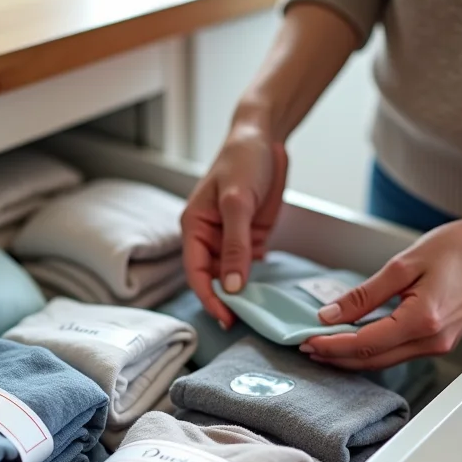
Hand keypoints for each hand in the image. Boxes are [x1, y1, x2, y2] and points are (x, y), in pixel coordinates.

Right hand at [181, 126, 288, 327]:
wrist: (264, 138)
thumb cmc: (242, 161)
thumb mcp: (237, 202)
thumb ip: (235, 245)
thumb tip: (232, 285)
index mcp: (195, 228)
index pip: (197, 272)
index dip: (209, 298)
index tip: (226, 317)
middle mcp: (210, 237)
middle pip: (214, 279)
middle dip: (226, 301)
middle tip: (245, 322)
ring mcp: (231, 239)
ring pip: (233, 276)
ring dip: (243, 294)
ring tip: (257, 315)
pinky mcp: (251, 238)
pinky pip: (251, 266)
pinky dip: (258, 281)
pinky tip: (267, 295)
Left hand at [302, 216, 461, 368]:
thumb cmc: (459, 248)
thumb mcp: (403, 264)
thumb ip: (365, 294)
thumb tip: (331, 314)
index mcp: (423, 320)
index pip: (365, 343)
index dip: (332, 345)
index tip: (307, 340)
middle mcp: (432, 340)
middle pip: (372, 360)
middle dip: (336, 357)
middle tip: (307, 348)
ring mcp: (439, 344)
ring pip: (384, 361)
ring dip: (352, 357)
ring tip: (324, 346)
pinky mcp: (441, 341)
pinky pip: (398, 353)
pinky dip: (373, 351)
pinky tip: (355, 341)